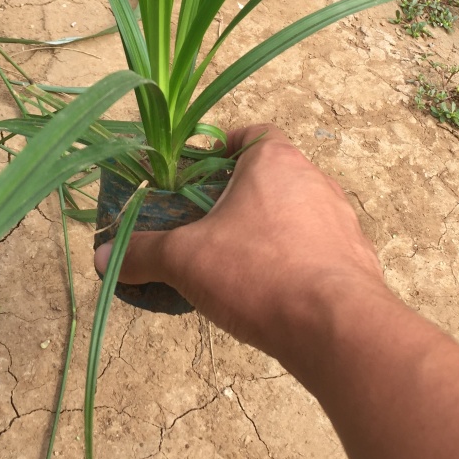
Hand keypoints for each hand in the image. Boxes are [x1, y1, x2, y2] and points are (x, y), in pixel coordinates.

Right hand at [95, 124, 385, 367]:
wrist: (335, 326)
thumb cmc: (257, 271)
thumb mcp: (186, 260)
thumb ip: (144, 254)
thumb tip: (101, 258)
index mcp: (275, 161)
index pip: (253, 133)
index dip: (225, 148)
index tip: (201, 173)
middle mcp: (314, 179)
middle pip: (272, 175)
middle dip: (240, 198)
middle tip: (207, 226)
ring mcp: (341, 218)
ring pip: (296, 212)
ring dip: (268, 230)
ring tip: (236, 264)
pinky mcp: (357, 257)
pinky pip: (317, 248)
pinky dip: (295, 260)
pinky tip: (271, 292)